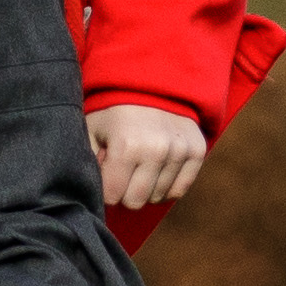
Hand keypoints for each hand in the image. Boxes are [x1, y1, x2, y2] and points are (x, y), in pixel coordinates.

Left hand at [87, 101, 208, 212]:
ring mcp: (179, 151)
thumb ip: (88, 163)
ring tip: (141, 164)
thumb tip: (95, 193)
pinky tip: (157, 170)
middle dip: (125, 192)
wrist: (151, 83)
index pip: (112, 197)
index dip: (106, 189)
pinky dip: (166, 186)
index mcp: (126, 145)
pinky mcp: (197, 151)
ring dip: (147, 188)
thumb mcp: (91, 132)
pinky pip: (179, 190)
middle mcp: (156, 150)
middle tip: (123, 172)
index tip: (107, 173)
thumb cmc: (114, 112)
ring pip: (157, 198)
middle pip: (135, 202)